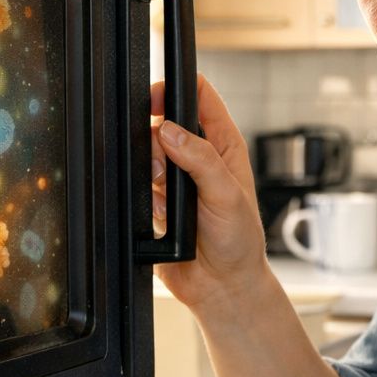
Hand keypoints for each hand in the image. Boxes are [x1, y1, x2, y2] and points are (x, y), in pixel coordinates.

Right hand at [150, 74, 267, 311]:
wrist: (221, 288)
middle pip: (165, 120)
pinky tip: (160, 211)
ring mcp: (177, 180)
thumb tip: (171, 132)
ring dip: (149, 168)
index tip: (158, 97)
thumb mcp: (228, 196)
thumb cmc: (239, 243)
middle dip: (156, 136)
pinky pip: (137, 184)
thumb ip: (201, 160)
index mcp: (224, 146)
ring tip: (166, 193)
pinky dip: (142, 193)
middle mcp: (200, 158)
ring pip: (147, 152)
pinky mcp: (157, 202)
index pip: (200, 96)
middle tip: (164, 162)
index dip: (177, 89)